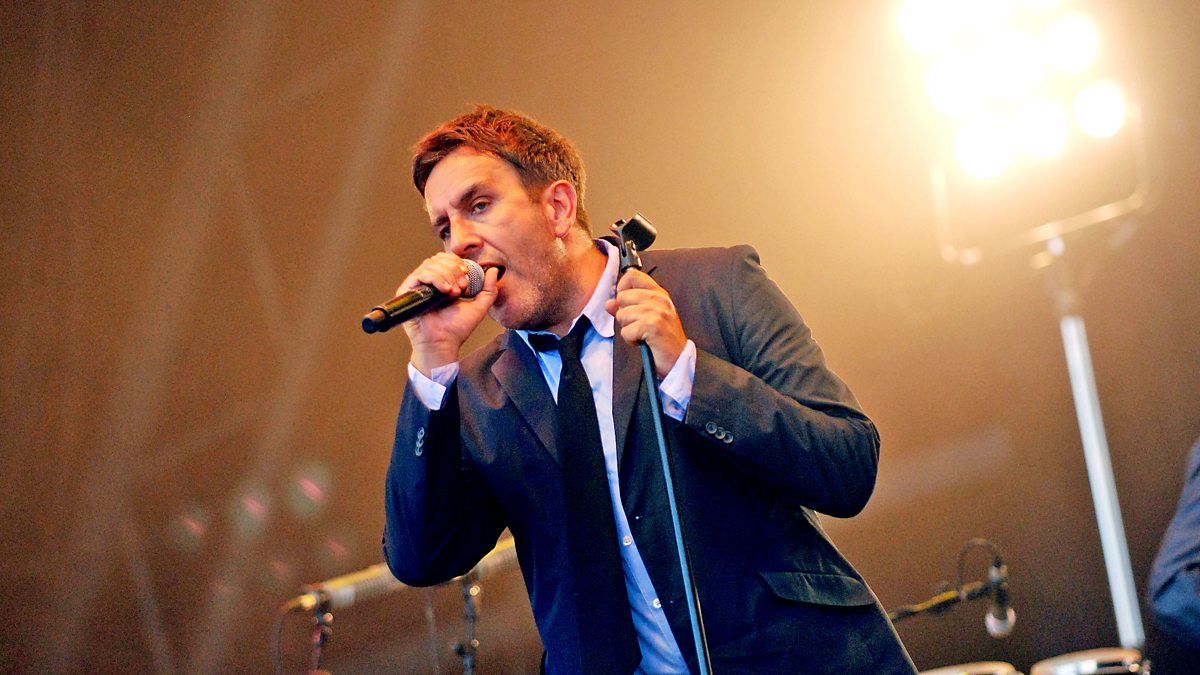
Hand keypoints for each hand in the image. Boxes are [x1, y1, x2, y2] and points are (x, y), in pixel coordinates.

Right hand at [398, 253, 499, 374]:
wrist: (443, 343)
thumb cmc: (457, 329)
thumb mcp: (479, 307)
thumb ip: (489, 289)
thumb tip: (493, 270)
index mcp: (442, 282)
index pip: (447, 259)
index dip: (458, 263)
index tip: (467, 278)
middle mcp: (428, 282)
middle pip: (439, 258)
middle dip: (454, 269)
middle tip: (461, 287)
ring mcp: (417, 286)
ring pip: (430, 264)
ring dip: (446, 275)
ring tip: (453, 293)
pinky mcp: (406, 291)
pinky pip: (420, 274)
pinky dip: (435, 278)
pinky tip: (444, 291)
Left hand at [605, 269, 686, 376]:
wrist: (678, 359)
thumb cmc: (662, 339)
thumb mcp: (646, 318)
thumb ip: (626, 307)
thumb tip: (608, 303)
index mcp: (659, 293)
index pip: (632, 276)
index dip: (622, 289)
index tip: (627, 303)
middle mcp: (659, 299)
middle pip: (622, 297)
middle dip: (624, 314)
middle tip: (639, 325)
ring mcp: (657, 311)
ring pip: (622, 314)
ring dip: (628, 328)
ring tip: (642, 334)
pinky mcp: (652, 325)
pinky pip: (626, 331)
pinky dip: (630, 339)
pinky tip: (643, 341)